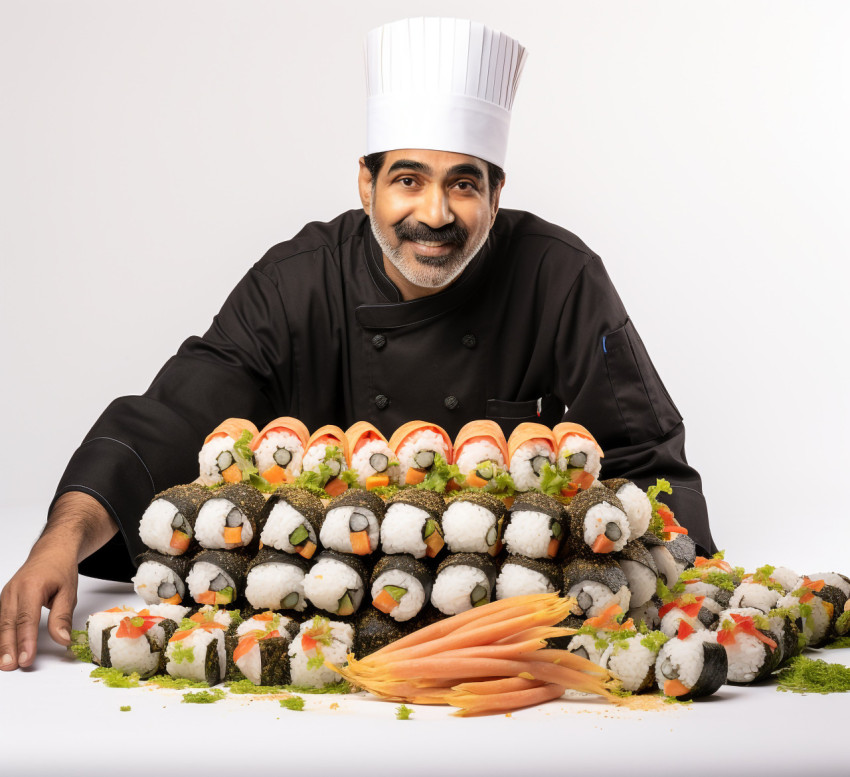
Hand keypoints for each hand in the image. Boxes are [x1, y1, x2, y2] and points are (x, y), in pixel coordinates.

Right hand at [0, 491, 116, 670]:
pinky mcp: (4, 600)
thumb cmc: (60, 570)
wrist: (51, 552)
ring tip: (5, 664)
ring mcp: (6, 595)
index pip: (26, 618)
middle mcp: (14, 591)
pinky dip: (1, 636)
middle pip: (8, 623)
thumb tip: (62, 640)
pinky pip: (0, 620)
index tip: (26, 659)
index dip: (25, 640)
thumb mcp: (68, 591)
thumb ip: (63, 616)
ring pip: (1, 623)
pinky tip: (3, 650)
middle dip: (9, 647)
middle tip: (12, 666)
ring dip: (2, 645)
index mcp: (31, 587)